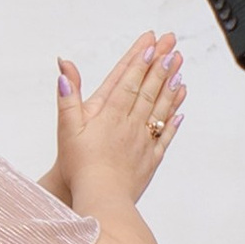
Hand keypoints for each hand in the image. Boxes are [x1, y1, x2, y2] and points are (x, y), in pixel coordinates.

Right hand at [55, 35, 184, 208]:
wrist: (102, 199)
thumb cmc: (80, 167)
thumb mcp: (67, 130)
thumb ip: (67, 99)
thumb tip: (64, 71)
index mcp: (110, 116)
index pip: (128, 82)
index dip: (140, 62)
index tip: (152, 44)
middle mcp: (131, 125)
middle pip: (148, 90)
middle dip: (160, 66)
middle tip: (172, 46)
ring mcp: (143, 141)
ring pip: (160, 109)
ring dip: (170, 87)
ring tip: (180, 69)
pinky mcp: (150, 159)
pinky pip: (165, 135)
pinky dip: (173, 120)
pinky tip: (180, 110)